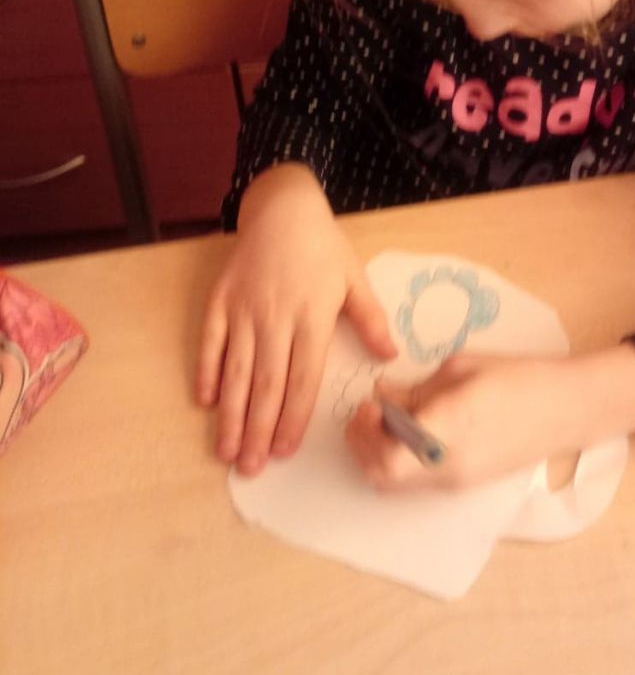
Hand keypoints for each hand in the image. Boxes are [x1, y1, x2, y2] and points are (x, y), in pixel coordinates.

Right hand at [196, 164, 395, 474]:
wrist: (282, 206)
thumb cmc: (322, 246)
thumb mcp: (354, 278)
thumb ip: (370, 319)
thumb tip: (389, 357)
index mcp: (311, 318)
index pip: (302, 379)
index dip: (292, 417)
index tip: (284, 450)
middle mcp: (275, 318)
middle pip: (266, 384)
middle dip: (257, 429)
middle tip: (251, 468)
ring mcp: (244, 310)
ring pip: (235, 370)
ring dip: (230, 413)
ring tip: (226, 450)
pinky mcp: (220, 300)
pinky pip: (210, 341)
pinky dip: (207, 371)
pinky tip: (206, 401)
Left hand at [345, 344, 634, 490]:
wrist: (567, 406)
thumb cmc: (518, 377)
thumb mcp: (461, 369)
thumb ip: (416, 387)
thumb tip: (382, 395)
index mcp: (448, 432)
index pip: (387, 456)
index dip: (365, 434)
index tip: (366, 403)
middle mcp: (449, 467)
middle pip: (383, 478)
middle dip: (363, 447)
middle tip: (365, 415)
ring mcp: (458, 481)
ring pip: (397, 485)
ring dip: (379, 457)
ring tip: (385, 421)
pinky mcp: (466, 482)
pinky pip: (418, 481)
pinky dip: (400, 461)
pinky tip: (410, 430)